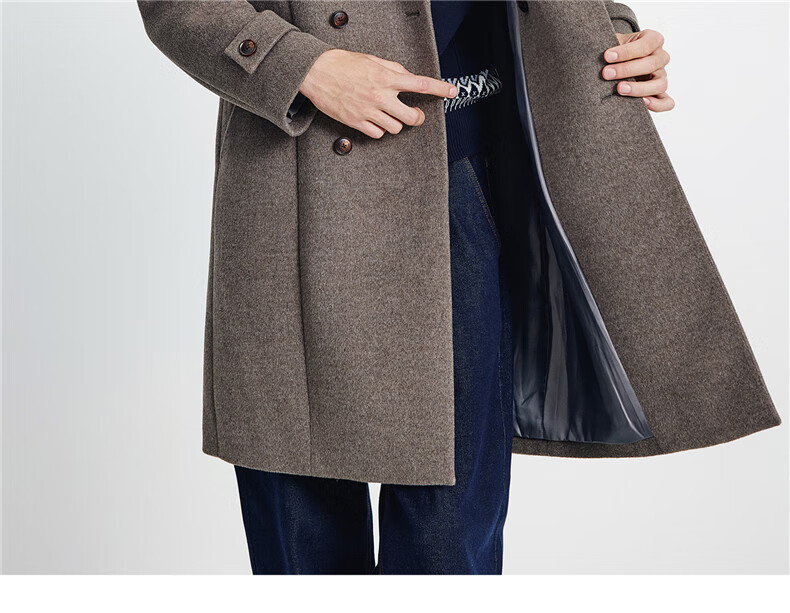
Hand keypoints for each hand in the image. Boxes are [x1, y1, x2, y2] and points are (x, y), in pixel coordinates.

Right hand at [299, 49, 457, 137]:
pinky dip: (380, 129)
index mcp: (386, 77)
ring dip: (396, 123)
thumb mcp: (372, 60)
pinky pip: (378, 134)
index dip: (440, 88)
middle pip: (411, 117)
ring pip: (396, 128)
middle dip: (417, 117)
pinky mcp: (357, 122)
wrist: (316, 72)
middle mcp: (380, 95)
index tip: (452, 91)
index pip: (420, 84)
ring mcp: (369, 111)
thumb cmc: (342, 64)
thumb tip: (407, 77)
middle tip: (415, 113)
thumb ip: (392, 69)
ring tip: (389, 114)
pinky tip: (375, 120)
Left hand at [603, 29, 673, 111]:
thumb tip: (592, 48)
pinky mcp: (659, 93)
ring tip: (619, 89)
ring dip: (639, 88)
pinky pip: (667, 102)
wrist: (615, 63)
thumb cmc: (615, 52)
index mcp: (653, 40)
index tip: (607, 56)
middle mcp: (660, 57)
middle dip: (627, 69)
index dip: (626, 52)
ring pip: (660, 84)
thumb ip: (608, 42)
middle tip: (606, 74)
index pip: (646, 45)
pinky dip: (657, 104)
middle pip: (651, 64)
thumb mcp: (612, 42)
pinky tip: (642, 103)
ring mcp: (661, 76)